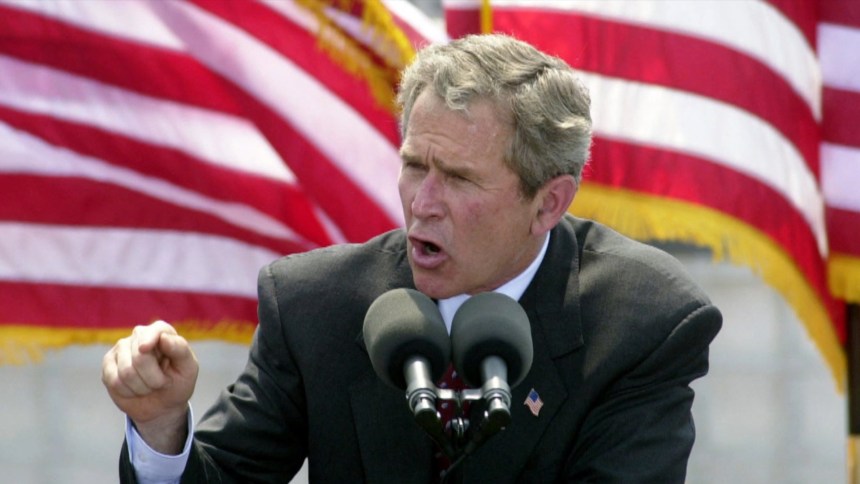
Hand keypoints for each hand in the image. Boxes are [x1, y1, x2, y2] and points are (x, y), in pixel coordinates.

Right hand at [102, 320, 198, 453]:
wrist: (162, 405)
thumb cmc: (178, 382)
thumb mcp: (188, 368)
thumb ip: (180, 349)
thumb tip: (163, 337)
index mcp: (162, 331)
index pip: (155, 330)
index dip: (149, 340)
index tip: (145, 349)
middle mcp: (139, 335)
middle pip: (140, 356)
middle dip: (154, 378)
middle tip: (162, 382)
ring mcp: (121, 348)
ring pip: (126, 371)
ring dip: (142, 387)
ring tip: (149, 386)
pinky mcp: (108, 365)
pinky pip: (114, 381)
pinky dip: (129, 392)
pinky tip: (135, 389)